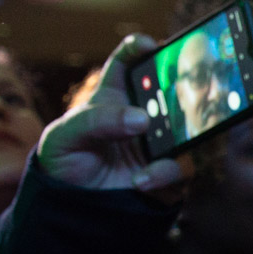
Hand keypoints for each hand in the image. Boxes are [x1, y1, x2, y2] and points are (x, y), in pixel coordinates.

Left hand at [35, 35, 188, 195]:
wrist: (69, 207)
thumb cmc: (64, 161)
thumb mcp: (64, 136)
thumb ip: (97, 120)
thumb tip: (142, 119)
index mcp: (115, 96)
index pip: (128, 63)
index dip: (140, 48)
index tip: (149, 45)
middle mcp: (144, 115)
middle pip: (172, 91)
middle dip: (186, 85)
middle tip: (187, 85)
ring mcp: (160, 143)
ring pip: (188, 128)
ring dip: (180, 131)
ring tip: (157, 144)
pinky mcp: (170, 172)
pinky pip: (182, 167)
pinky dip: (165, 172)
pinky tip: (140, 179)